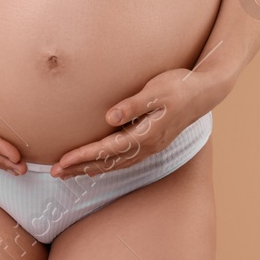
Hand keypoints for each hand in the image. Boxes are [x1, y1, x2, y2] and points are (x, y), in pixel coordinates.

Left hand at [49, 67, 222, 178]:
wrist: (205, 91)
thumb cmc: (180, 86)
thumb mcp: (157, 90)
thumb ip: (134, 103)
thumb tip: (110, 116)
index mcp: (145, 135)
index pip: (107, 150)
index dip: (83, 156)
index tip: (61, 161)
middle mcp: (147, 146)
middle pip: (108, 162)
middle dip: (80, 168)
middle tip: (54, 173)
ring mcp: (150, 146)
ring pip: (115, 164)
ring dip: (91, 168)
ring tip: (69, 172)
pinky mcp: (152, 141)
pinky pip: (123, 159)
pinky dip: (106, 164)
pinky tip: (97, 163)